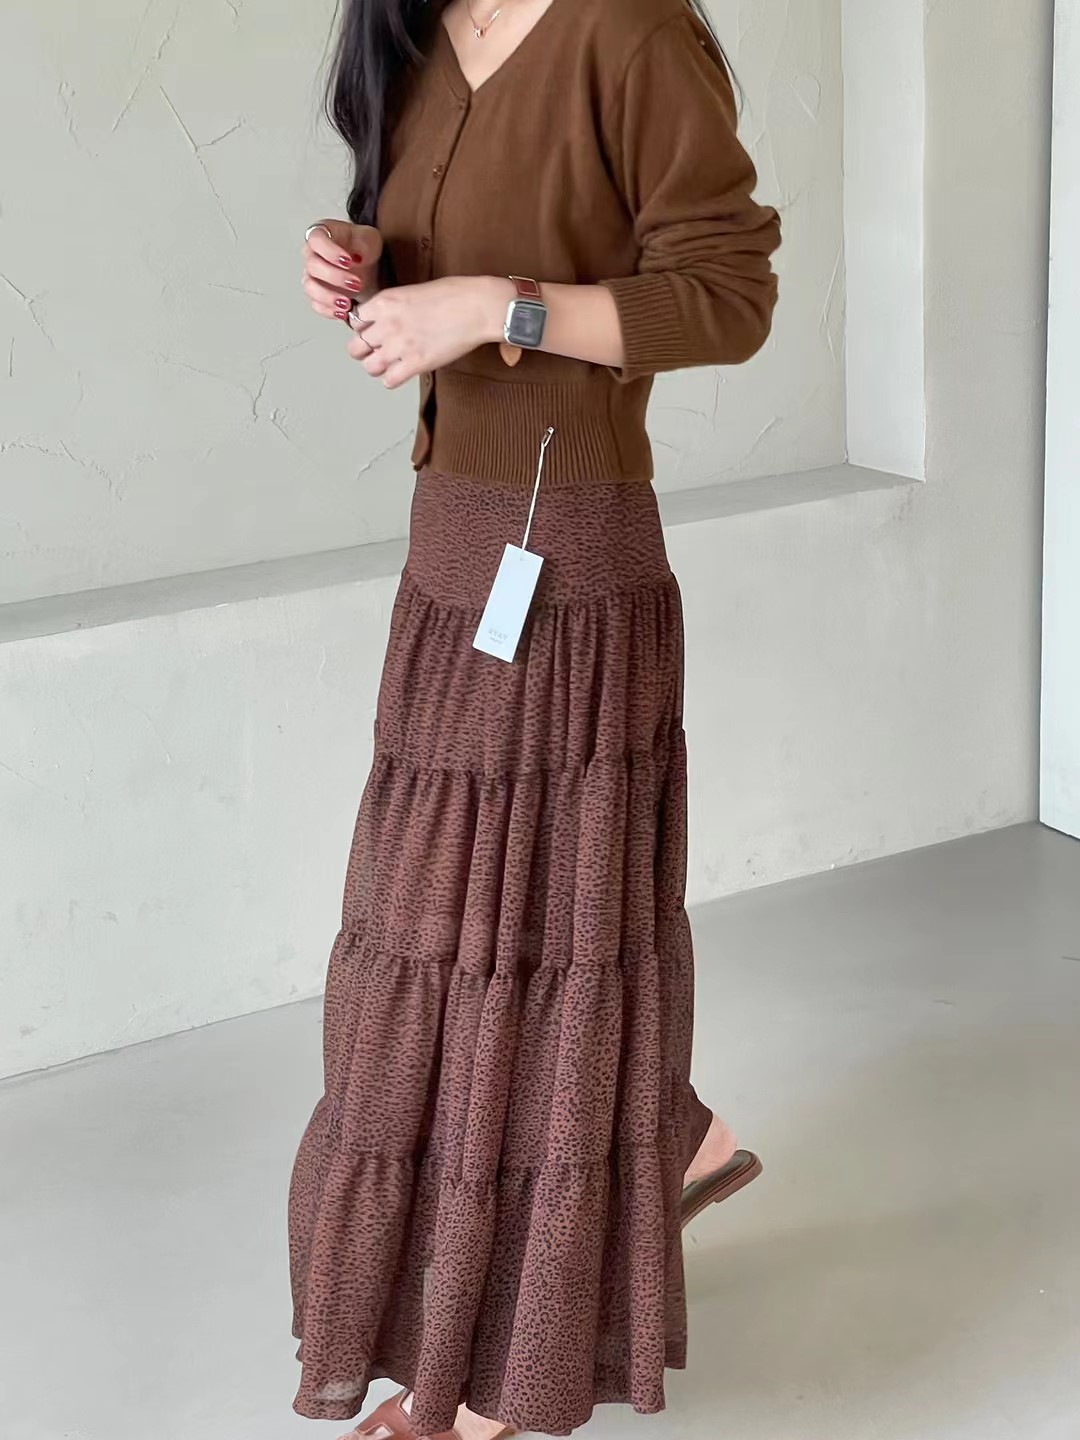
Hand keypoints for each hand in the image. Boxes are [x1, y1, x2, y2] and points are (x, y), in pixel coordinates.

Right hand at [302, 220, 383, 322]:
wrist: (369, 267)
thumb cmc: (364, 248)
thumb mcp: (370, 238)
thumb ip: (365, 243)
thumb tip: (358, 256)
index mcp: (323, 235)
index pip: (316, 239)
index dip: (330, 251)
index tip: (348, 261)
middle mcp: (313, 254)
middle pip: (313, 265)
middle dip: (335, 277)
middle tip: (356, 283)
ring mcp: (313, 275)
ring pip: (310, 286)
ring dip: (328, 297)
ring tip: (347, 303)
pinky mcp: (317, 294)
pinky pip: (315, 304)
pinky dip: (328, 310)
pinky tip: (342, 312)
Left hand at [346, 276, 510, 388]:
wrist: (478, 307)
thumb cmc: (455, 294)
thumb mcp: (414, 291)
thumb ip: (396, 306)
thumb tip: (389, 319)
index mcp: (385, 301)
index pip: (355, 321)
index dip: (363, 329)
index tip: (371, 332)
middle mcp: (387, 324)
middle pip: (356, 347)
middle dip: (364, 351)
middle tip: (376, 352)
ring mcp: (400, 345)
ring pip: (370, 367)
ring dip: (378, 368)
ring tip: (389, 365)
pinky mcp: (416, 363)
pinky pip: (390, 381)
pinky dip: (393, 380)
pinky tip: (402, 373)